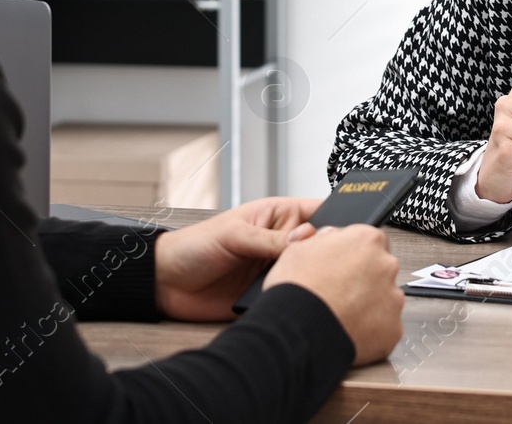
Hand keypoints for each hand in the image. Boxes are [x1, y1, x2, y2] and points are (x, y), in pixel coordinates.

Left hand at [153, 196, 320, 321]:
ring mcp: (275, 270)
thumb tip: (306, 241)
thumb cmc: (194, 245)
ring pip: (308, 274)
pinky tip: (294, 299)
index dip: (336, 219)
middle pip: (319, 246)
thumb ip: (271, 239)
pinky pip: (289, 297)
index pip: (317, 212)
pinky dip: (294, 299)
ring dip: (310, 278)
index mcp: (278, 216)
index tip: (347, 231)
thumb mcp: (234, 234)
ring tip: (310, 281)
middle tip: (328, 260)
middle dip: (328, 253)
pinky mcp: (267, 296)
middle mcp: (281, 243)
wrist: (165, 283)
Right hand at [265, 224, 403, 365]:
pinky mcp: (392, 328)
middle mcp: (386, 266)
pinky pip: (384, 326)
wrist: (297, 332)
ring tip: (340, 314)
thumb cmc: (296, 290)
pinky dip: (370, 329)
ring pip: (384, 298)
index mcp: (367, 240)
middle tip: (339, 293)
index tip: (342, 267)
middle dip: (363, 279)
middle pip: (380, 269)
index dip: (353, 255)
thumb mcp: (298, 248)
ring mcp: (392, 298)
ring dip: (368, 304)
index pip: (369, 241)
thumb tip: (332, 236)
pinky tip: (348, 330)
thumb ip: (324, 238)